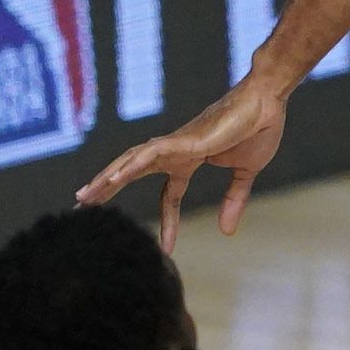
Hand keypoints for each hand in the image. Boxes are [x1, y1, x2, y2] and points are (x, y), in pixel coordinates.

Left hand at [76, 78, 289, 251]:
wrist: (268, 101)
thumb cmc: (259, 128)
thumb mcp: (245, 173)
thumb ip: (234, 199)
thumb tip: (227, 231)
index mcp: (190, 159)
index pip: (171, 195)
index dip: (168, 222)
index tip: (167, 248)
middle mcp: (176, 151)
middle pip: (133, 172)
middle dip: (107, 188)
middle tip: (81, 205)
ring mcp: (177, 144)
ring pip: (132, 161)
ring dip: (107, 178)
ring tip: (84, 196)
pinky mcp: (183, 139)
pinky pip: (149, 152)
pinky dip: (130, 165)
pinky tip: (114, 178)